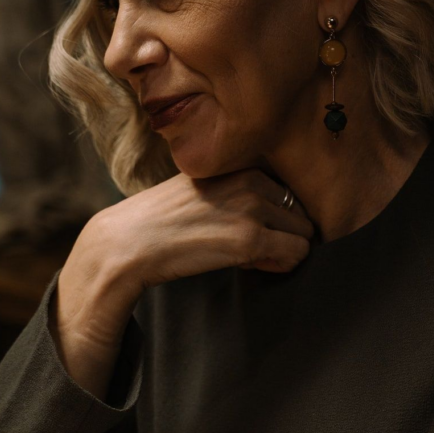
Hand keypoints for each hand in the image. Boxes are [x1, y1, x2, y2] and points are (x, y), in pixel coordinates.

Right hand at [90, 166, 315, 289]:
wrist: (129, 241)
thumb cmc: (163, 219)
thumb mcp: (205, 189)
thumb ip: (239, 191)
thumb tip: (274, 213)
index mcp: (244, 166)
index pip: (289, 194)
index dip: (275, 219)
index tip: (248, 231)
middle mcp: (253, 181)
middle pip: (302, 215)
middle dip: (282, 236)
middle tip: (249, 249)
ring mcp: (253, 209)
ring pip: (304, 235)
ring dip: (282, 252)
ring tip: (247, 256)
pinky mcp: (250, 239)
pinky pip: (296, 254)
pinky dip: (281, 266)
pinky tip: (249, 265)